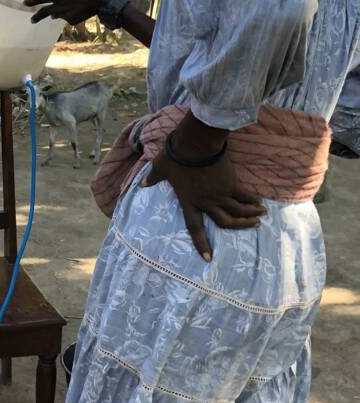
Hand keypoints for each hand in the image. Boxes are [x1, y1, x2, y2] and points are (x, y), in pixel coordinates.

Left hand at [25, 0, 116, 25]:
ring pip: (57, 15)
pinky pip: (66, 18)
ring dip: (55, 13)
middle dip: (37, 16)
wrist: (103, 1)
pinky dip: (66, 14)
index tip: (25, 3)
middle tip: (32, 20)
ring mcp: (67, 16)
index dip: (32, 0)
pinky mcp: (73, 21)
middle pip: (45, 13)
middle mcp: (61, 8)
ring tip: (54, 13)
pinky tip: (73, 10)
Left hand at [144, 148, 266, 260]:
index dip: (200, 243)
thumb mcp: (160, 168)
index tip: (208, 258)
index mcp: (188, 202)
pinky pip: (244, 196)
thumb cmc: (176, 156)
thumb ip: (153, 179)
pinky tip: (260, 203)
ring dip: (250, 216)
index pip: (194, 228)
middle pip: (225, 222)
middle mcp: (206, 202)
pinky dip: (253, 200)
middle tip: (252, 227)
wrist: (195, 144)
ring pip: (238, 211)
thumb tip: (142, 184)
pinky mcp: (230, 183)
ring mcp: (220, 194)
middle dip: (240, 227)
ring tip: (261, 217)